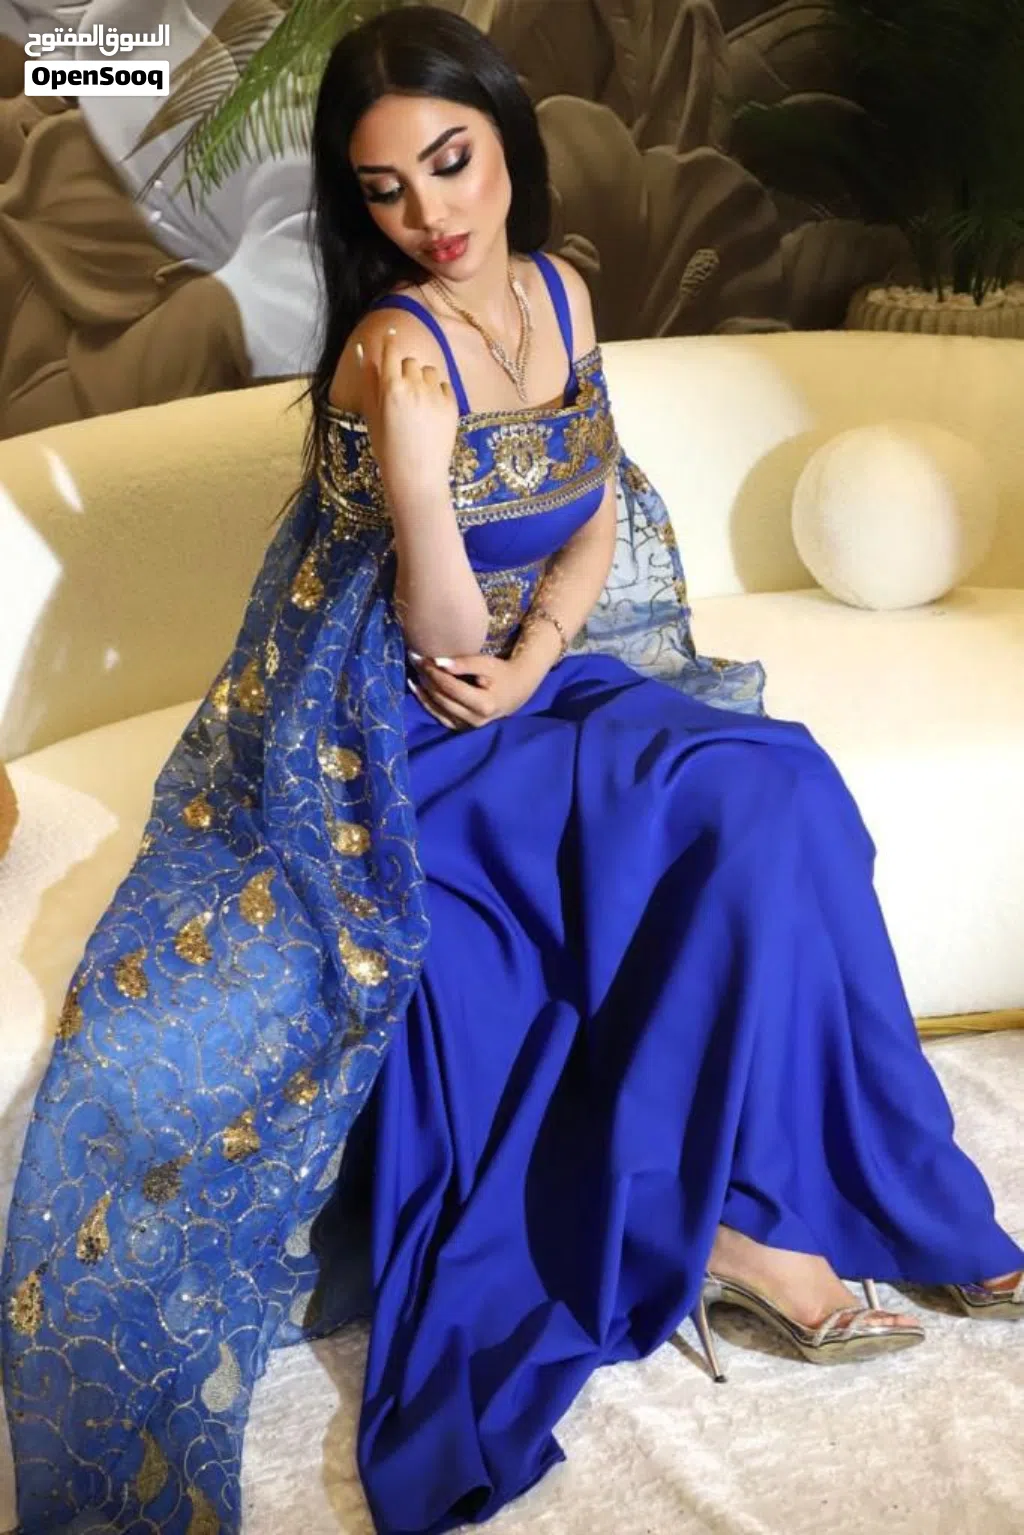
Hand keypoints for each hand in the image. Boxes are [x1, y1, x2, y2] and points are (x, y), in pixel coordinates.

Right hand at [357, 328, 459, 509]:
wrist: (417, 476)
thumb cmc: (388, 449)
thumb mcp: (372, 416)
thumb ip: (369, 381)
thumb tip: (362, 351)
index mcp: (391, 388)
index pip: (391, 352)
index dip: (390, 341)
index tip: (391, 334)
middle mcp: (414, 386)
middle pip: (410, 361)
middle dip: (405, 370)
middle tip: (402, 393)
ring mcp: (435, 395)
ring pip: (429, 371)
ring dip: (422, 380)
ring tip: (417, 404)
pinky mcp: (452, 405)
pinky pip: (444, 385)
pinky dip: (437, 392)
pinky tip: (430, 413)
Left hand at [408, 651, 544, 729]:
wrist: (515, 691)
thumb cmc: (501, 673)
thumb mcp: (487, 664)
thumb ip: (464, 663)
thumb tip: (437, 662)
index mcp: (484, 704)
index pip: (451, 687)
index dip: (434, 672)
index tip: (422, 657)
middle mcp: (475, 720)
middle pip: (442, 698)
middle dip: (427, 679)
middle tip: (415, 661)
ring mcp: (468, 727)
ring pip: (437, 709)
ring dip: (423, 690)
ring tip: (414, 672)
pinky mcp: (462, 728)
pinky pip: (439, 716)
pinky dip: (426, 702)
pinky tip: (416, 688)